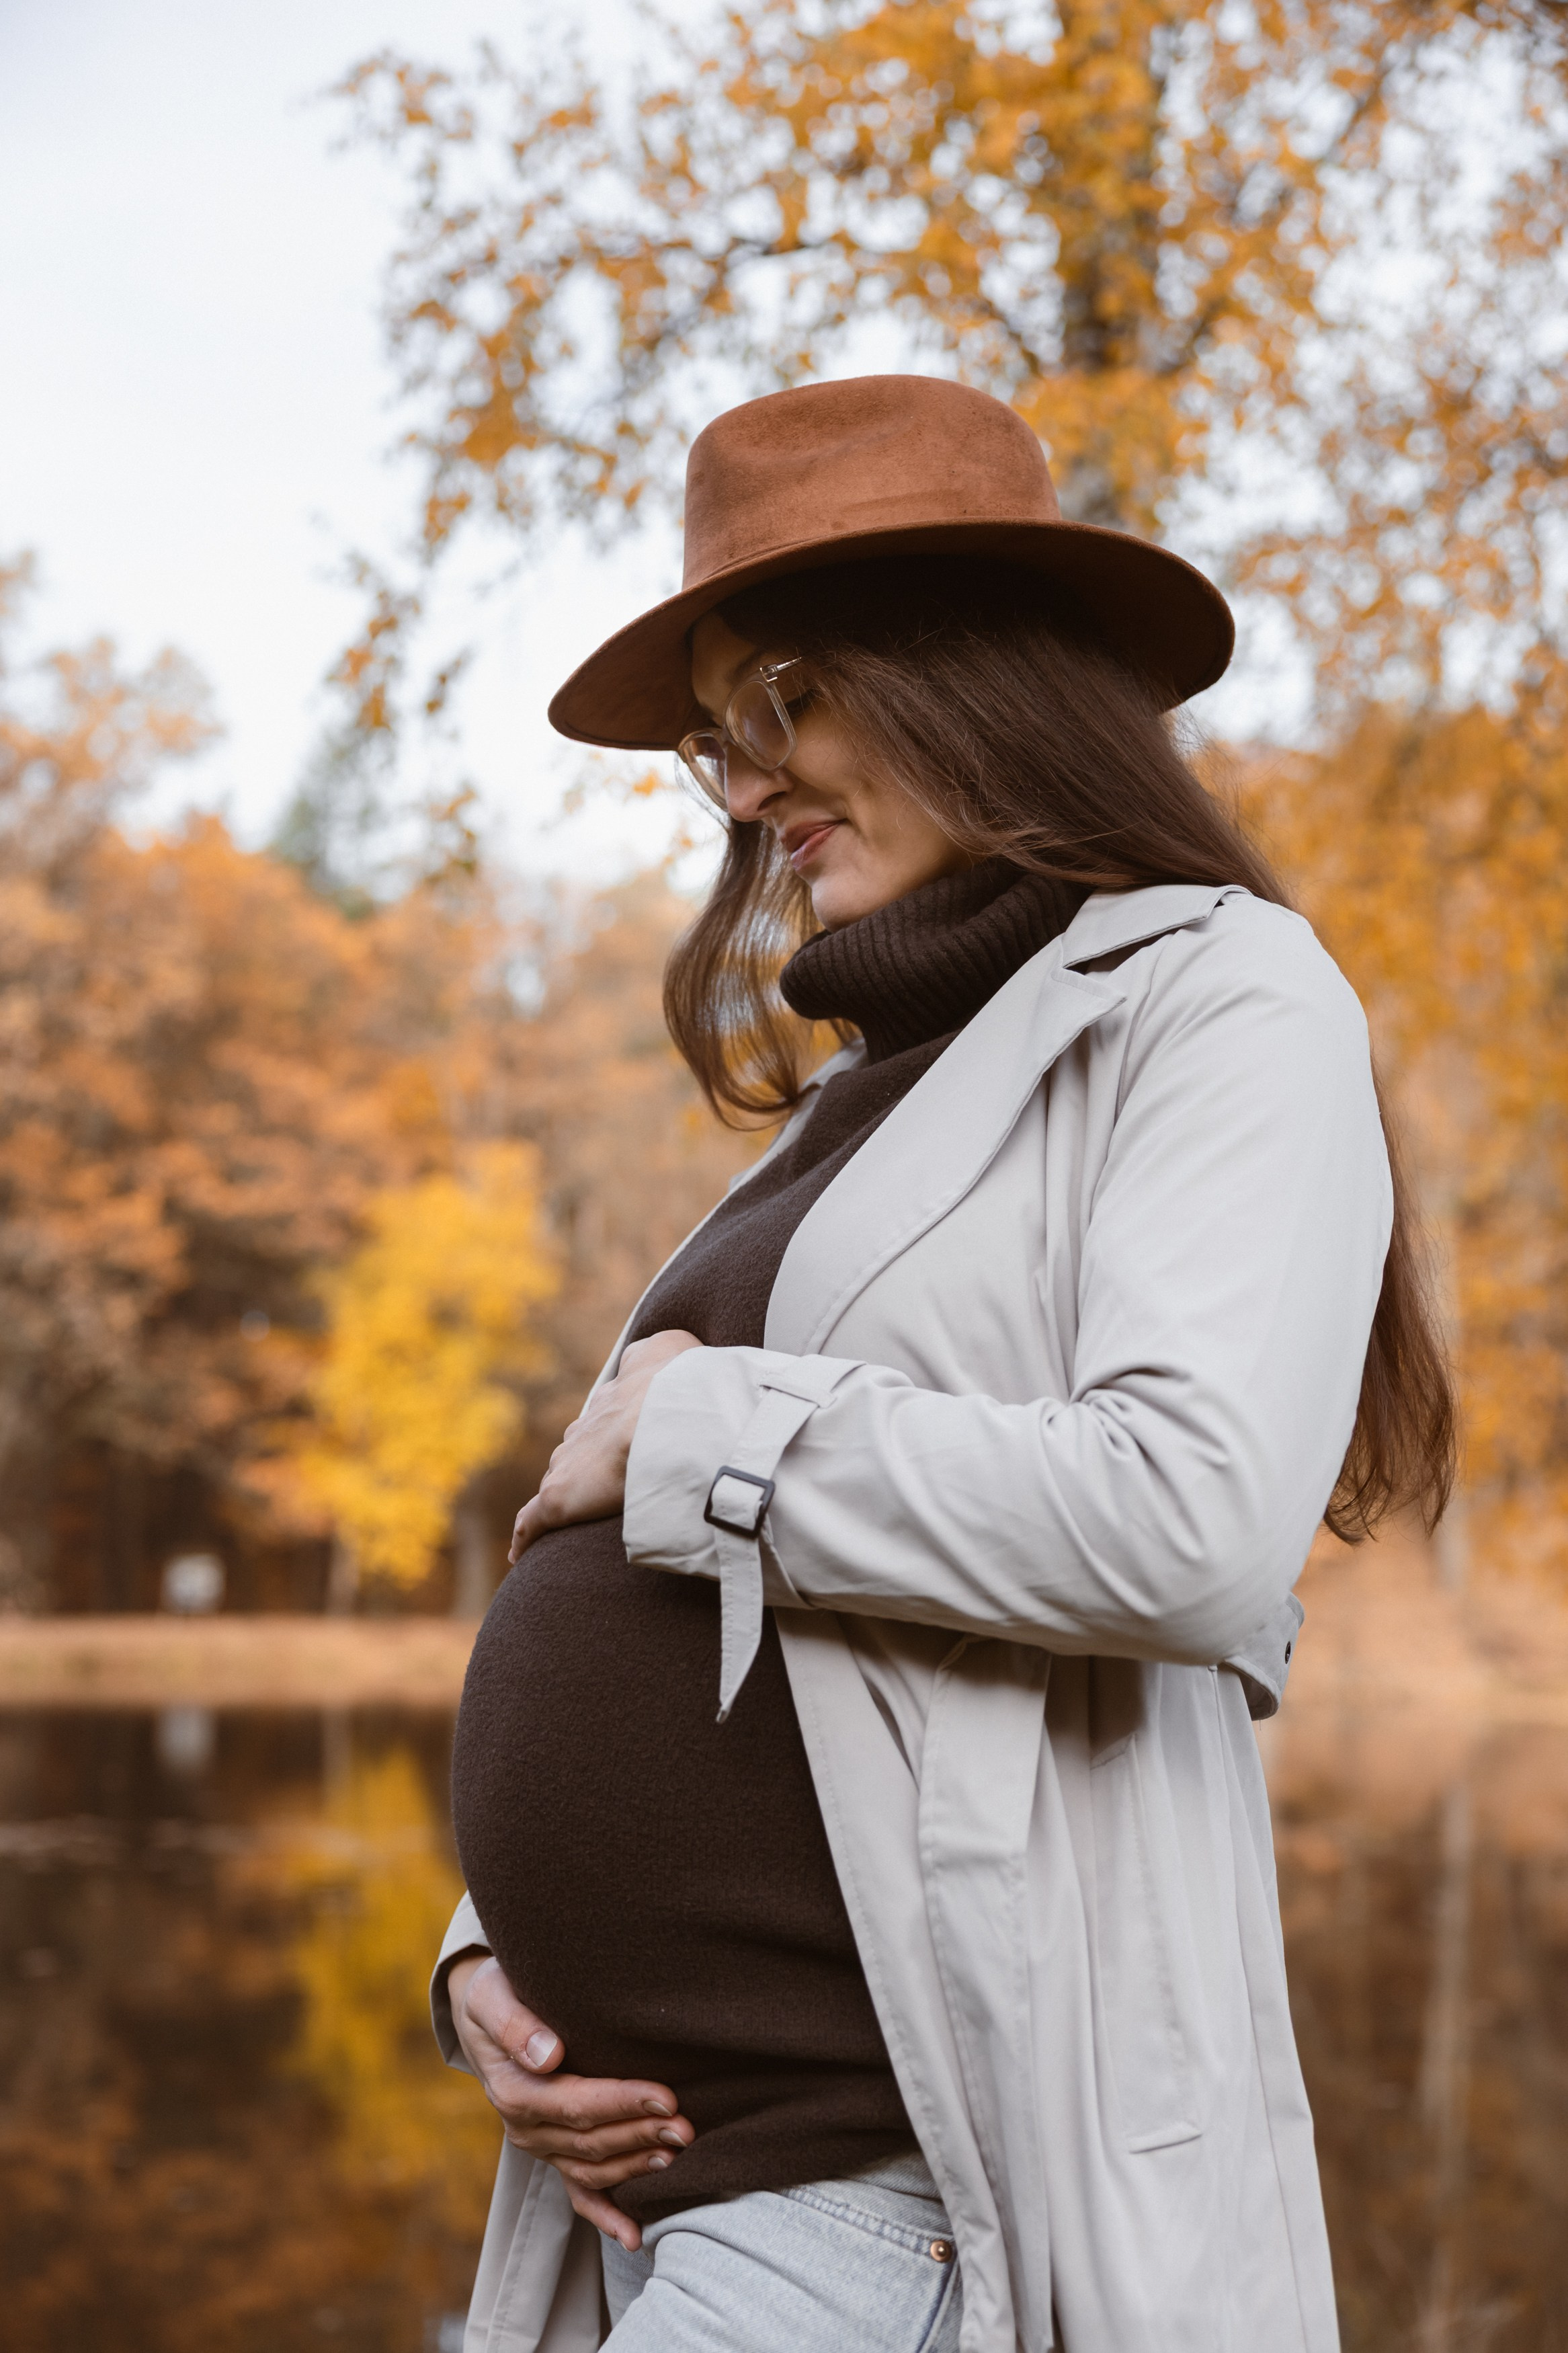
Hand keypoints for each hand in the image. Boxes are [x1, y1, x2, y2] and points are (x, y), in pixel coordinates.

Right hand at [447, 1954, 694, 2250]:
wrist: (484, 2012)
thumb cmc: (495, 1994)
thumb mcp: (491, 1997)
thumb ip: (515, 2025)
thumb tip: (548, 2055)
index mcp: (514, 2092)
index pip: (576, 2103)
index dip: (622, 2103)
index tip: (665, 2096)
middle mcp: (526, 2129)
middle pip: (591, 2139)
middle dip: (641, 2134)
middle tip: (687, 2126)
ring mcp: (541, 2146)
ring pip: (593, 2167)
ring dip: (636, 2165)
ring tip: (678, 2153)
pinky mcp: (554, 2152)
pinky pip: (578, 2192)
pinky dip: (605, 2216)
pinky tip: (635, 2237)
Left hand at [510, 1330, 701, 1561]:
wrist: (656, 1414)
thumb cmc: (674, 1387)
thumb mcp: (672, 1350)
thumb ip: (666, 1348)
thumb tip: (673, 1340)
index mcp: (608, 1410)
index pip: (596, 1429)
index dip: (600, 1446)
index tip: (607, 1459)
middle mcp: (580, 1435)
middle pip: (571, 1456)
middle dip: (579, 1471)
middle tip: (592, 1494)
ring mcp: (566, 1467)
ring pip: (555, 1485)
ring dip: (560, 1502)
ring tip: (566, 1526)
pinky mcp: (558, 1499)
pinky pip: (532, 1522)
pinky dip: (525, 1537)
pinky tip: (519, 1554)